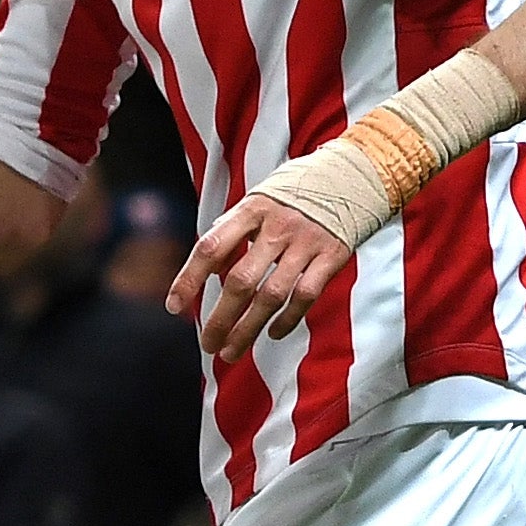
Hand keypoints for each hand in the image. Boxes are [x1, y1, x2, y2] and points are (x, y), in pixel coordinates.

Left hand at [166, 193, 354, 362]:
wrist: (351, 175)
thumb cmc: (292, 193)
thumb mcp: (256, 201)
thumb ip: (232, 230)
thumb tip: (209, 269)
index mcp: (250, 210)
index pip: (210, 247)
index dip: (189, 279)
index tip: (174, 307)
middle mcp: (276, 227)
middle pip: (240, 280)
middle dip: (220, 318)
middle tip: (207, 343)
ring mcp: (306, 243)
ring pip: (272, 295)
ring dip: (248, 328)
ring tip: (231, 351)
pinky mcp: (332, 256)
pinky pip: (305, 295)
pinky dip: (287, 319)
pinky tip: (273, 334)